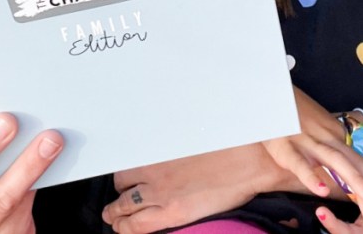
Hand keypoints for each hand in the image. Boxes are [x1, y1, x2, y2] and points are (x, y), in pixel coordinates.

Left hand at [102, 143, 286, 233]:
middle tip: (113, 204)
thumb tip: (167, 151)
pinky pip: (139, 225)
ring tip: (113, 219)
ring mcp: (161, 193)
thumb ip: (172, 147)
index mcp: (158, 151)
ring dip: (115, 213)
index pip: (128, 164)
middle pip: (123, 184)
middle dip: (117, 195)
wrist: (249, 161)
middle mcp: (154, 171)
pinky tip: (124, 229)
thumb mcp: (191, 138)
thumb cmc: (227, 145)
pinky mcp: (173, 213)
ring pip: (124, 206)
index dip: (124, 176)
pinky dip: (127, 227)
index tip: (123, 180)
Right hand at [261, 89, 362, 205]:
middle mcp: (325, 137)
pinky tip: (322, 191)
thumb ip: (330, 144)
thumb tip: (347, 167)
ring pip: (336, 161)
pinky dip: (311, 177)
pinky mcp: (285, 147)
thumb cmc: (290, 111)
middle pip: (356, 163)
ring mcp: (306, 142)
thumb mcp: (315, 125)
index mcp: (333, 134)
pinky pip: (300, 163)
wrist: (268, 91)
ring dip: (356, 180)